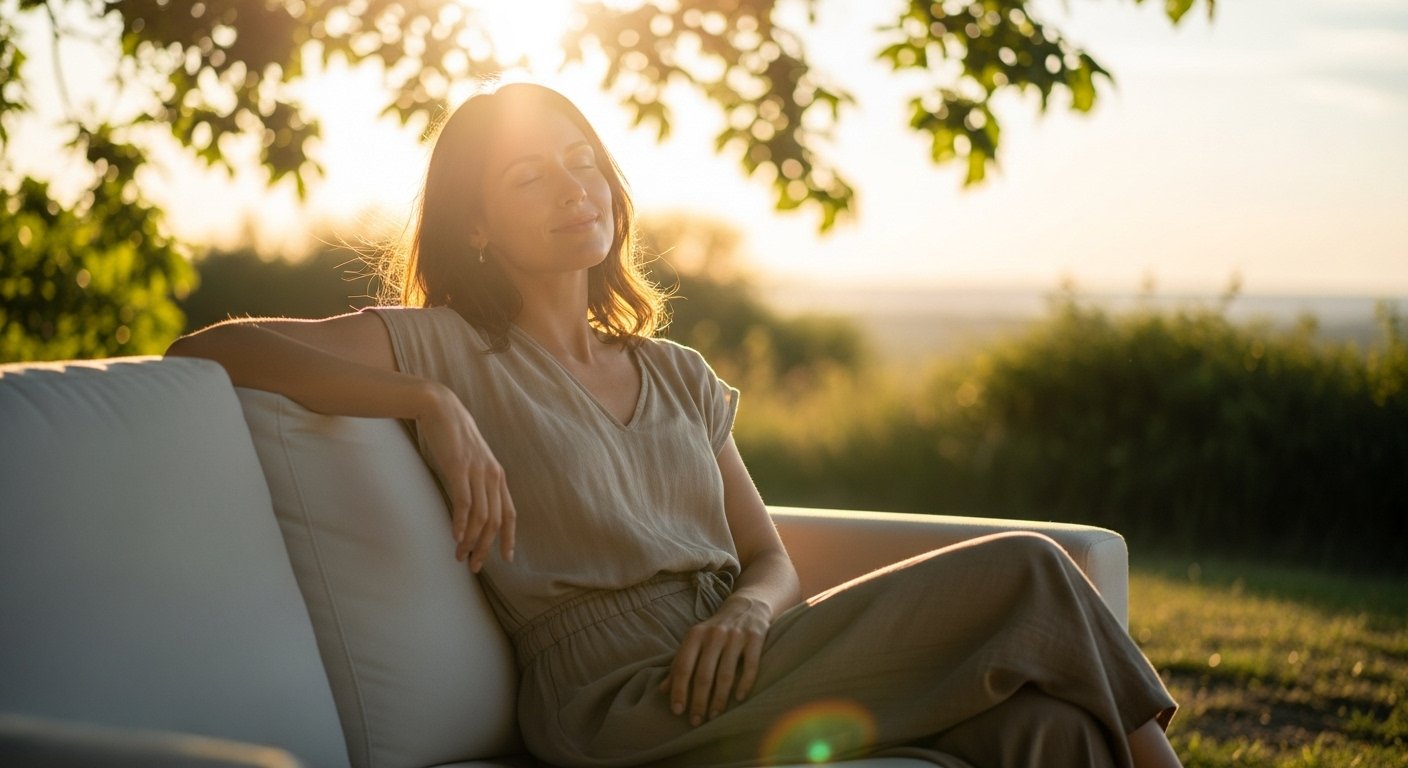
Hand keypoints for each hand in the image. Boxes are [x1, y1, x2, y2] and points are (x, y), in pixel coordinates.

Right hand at [415, 384, 515, 572]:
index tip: (506, 558)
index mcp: (497, 475)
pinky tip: (455, 537)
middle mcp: (492, 475)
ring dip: (470, 541)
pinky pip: (464, 502)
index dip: (509, 538)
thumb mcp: (470, 461)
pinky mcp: (459, 468)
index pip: (510, 513)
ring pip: (480, 516)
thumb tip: (469, 507)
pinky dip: (460, 523)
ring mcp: (477, 471)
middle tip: (474, 566)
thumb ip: (474, 481)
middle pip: (495, 521)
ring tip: (460, 557)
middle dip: (486, 548)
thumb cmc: (452, 436)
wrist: (440, 407)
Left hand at [659, 595, 770, 725]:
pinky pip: (750, 666)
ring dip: (719, 699)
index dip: (679, 691)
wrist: (746, 606)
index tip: (677, 711)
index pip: (683, 667)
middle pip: (704, 675)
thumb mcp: (694, 642)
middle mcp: (714, 635)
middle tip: (696, 721)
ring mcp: (735, 636)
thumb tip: (662, 690)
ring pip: (725, 674)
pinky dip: (744, 684)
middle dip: (698, 701)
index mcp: (695, 635)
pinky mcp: (755, 638)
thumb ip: (679, 664)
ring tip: (714, 716)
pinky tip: (739, 699)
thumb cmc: (715, 631)